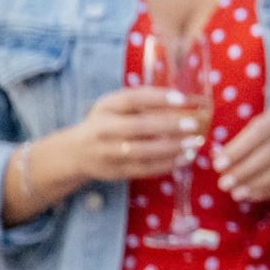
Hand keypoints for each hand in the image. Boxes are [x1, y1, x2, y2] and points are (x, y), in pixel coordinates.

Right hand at [57, 87, 206, 182]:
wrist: (76, 152)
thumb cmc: (107, 122)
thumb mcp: (115, 106)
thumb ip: (141, 101)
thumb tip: (183, 100)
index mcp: (106, 107)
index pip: (131, 99)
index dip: (157, 98)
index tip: (182, 99)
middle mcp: (103, 129)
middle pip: (137, 127)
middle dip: (168, 126)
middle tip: (193, 125)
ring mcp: (106, 152)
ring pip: (141, 152)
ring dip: (171, 148)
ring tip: (193, 143)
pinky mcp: (114, 171)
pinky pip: (143, 169)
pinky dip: (166, 165)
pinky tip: (184, 158)